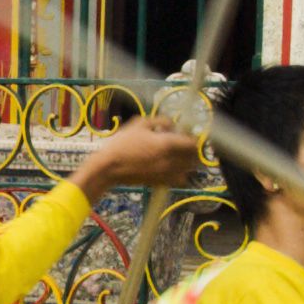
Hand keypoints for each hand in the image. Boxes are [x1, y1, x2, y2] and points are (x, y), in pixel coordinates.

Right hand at [72, 118, 196, 194]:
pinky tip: (171, 166)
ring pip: (189, 169)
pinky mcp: (161, 183)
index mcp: (167, 144)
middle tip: (184, 144)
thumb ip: (160, 120)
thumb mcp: (139, 124)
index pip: (193, 143)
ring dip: (188, 162)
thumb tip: (171, 124)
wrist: (109, 168)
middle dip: (192, 150)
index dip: (192, 137)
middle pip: (194, 157)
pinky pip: (179, 179)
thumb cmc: (122, 144)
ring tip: (179, 155)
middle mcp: (171, 160)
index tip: (187, 134)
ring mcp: (167, 174)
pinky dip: (180, 173)